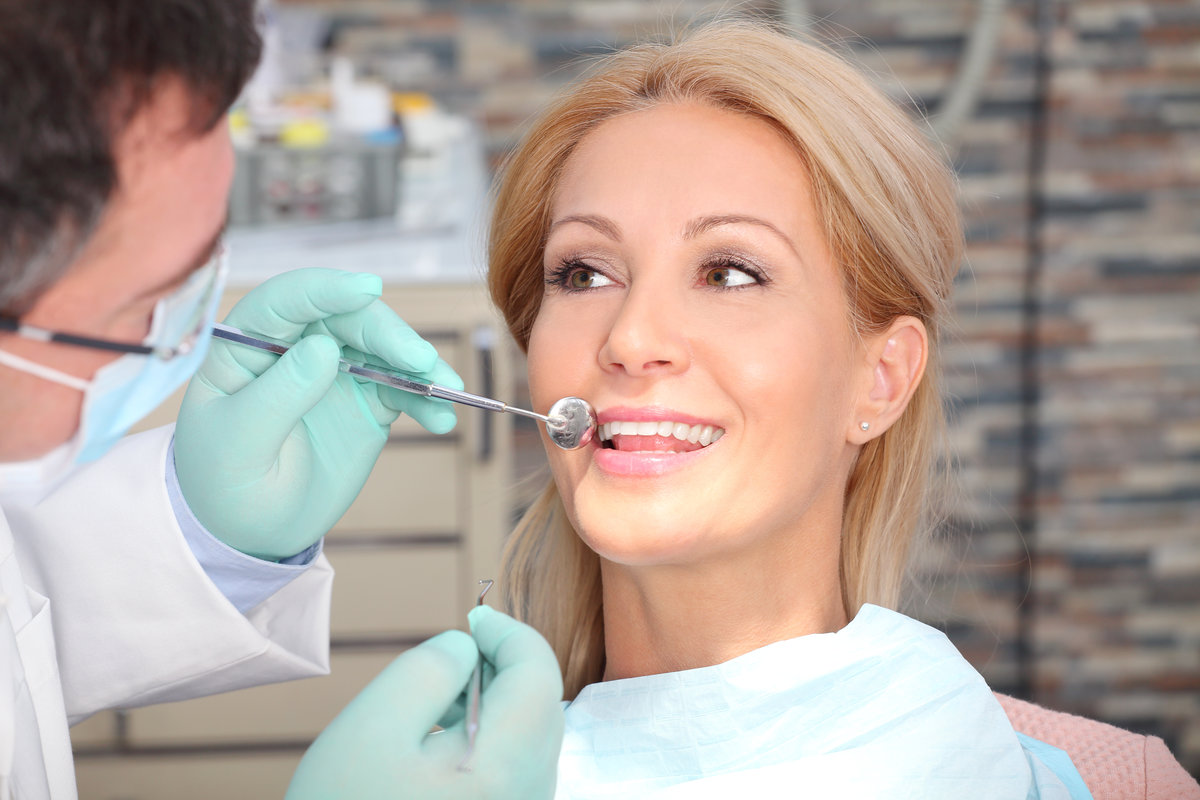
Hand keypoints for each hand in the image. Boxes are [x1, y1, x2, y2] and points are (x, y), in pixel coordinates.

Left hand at [175, 269, 461, 559]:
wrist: (250, 529)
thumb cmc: (223, 482)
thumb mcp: (238, 444)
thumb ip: (278, 394)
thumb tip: (323, 347)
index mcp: (247, 345)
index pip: (286, 301)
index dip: (326, 289)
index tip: (368, 289)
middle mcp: (294, 348)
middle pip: (347, 320)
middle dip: (389, 335)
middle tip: (421, 361)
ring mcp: (334, 373)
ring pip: (383, 349)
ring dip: (419, 365)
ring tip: (447, 390)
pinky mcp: (366, 402)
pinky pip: (402, 390)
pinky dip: (425, 400)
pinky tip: (441, 418)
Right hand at [286, 606, 564, 799]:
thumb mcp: (374, 727)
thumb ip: (430, 669)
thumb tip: (467, 648)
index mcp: (507, 773)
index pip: (537, 672)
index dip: (509, 631)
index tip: (473, 617)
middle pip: (540, 706)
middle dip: (501, 669)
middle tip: (449, 663)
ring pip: (529, 740)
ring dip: (493, 708)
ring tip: (432, 714)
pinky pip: (514, 773)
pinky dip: (487, 745)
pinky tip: (437, 754)